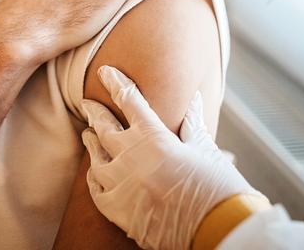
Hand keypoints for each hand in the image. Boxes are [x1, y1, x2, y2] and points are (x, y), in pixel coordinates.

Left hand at [81, 65, 259, 249]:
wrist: (217, 231)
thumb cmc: (217, 187)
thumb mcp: (205, 149)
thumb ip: (192, 123)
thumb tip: (194, 99)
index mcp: (153, 137)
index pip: (128, 100)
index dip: (115, 82)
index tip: (105, 72)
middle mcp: (131, 156)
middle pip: (104, 126)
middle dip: (95, 112)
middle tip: (87, 103)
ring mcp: (120, 183)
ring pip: (95, 157)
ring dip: (91, 144)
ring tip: (88, 135)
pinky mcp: (116, 209)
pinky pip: (96, 189)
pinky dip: (94, 178)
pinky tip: (93, 172)